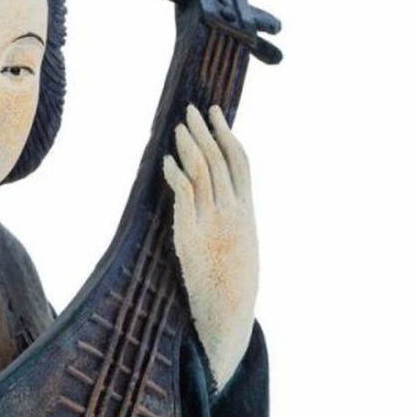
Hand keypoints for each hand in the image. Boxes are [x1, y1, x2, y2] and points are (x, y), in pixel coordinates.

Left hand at [162, 104, 257, 388]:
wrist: (229, 307)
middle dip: (204, 131)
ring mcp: (212, 221)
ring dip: (188, 146)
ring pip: (202, 172)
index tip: (217, 113)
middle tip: (191, 109)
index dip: (228, 134)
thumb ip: (233, 216)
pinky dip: (176, 175)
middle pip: (219, 159)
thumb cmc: (235, 279)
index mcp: (248, 211)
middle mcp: (232, 211)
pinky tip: (167, 161)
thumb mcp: (243, 242)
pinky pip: (183, 196)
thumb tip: (223, 198)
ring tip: (178, 127)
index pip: (241, 161)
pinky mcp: (191, 234)